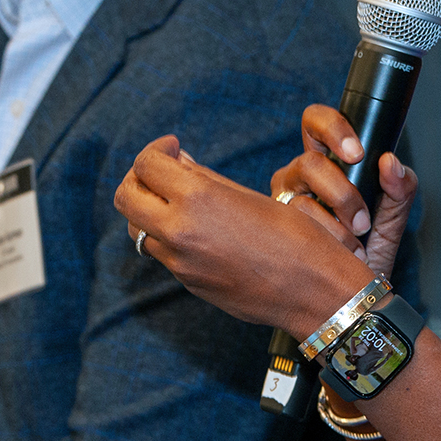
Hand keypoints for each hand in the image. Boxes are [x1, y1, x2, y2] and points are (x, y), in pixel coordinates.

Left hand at [115, 137, 374, 336]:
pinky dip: (167, 235)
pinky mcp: (188, 283)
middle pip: (126, 197)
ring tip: (176, 201)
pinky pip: (162, 253)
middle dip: (138, 178)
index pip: (146, 165)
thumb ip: (205, 178)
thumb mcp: (249, 196)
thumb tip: (178, 162)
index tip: (173, 147)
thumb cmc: (295, 238)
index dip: (155, 149)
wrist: (314, 292)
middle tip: (160, 171)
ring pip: (137, 229)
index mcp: (198, 200)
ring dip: (148, 210)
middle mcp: (180, 231)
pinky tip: (196, 229)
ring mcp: (180, 262)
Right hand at [269, 104, 419, 282]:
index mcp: (325, 163)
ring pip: (303, 198)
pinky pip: (296, 228)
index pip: (315, 124)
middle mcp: (298, 178)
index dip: (332, 128)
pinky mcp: (274, 231)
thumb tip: (391, 164)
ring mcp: (282, 204)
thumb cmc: (368, 255)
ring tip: (355, 244)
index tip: (356, 153)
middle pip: (309, 162)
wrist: (351, 301)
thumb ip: (399, 188)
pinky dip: (326, 242)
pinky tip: (339, 255)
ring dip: (337, 225)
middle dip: (342, 193)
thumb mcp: (392, 219)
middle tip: (362, 219)